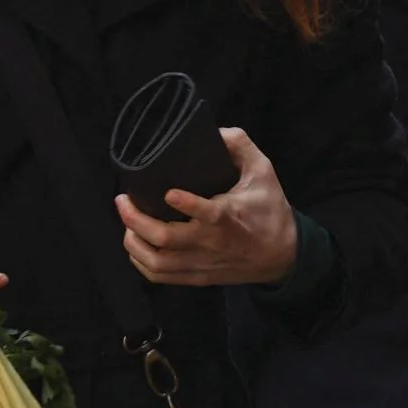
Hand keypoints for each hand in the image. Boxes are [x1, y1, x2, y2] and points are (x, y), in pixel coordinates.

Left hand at [116, 127, 297, 285]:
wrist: (283, 257)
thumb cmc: (270, 211)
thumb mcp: (263, 172)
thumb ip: (240, 145)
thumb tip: (216, 131)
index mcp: (229, 216)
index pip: (206, 214)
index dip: (185, 204)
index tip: (168, 192)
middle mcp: (211, 242)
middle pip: (166, 239)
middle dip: (136, 220)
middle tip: (123, 200)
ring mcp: (201, 262)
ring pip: (157, 262)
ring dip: (134, 242)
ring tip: (127, 221)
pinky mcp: (197, 277)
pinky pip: (159, 276)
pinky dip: (140, 261)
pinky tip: (135, 244)